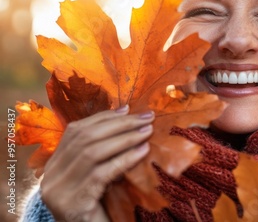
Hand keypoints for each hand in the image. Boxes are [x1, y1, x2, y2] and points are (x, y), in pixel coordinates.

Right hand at [40, 105, 153, 220]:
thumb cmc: (100, 207)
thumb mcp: (98, 177)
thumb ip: (103, 153)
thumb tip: (126, 116)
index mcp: (54, 165)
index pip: (75, 131)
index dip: (103, 117)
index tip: (128, 109)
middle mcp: (51, 176)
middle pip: (85, 138)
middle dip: (118, 124)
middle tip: (145, 118)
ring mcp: (58, 190)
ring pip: (92, 152)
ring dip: (124, 138)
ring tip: (147, 132)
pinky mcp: (73, 203)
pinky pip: (102, 173)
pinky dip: (124, 159)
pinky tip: (142, 152)